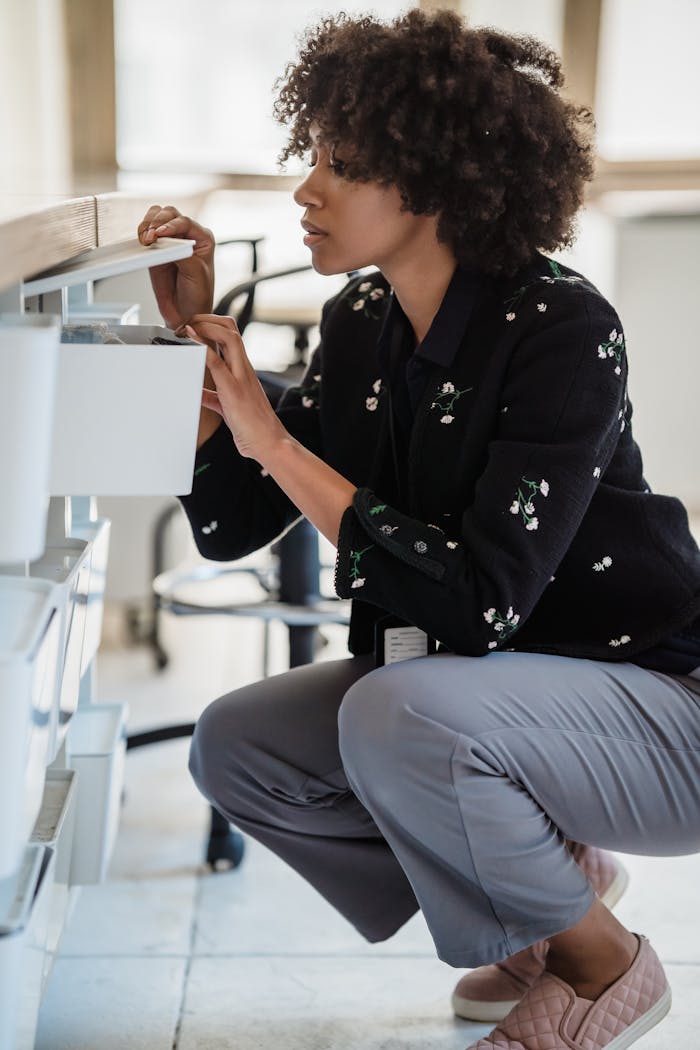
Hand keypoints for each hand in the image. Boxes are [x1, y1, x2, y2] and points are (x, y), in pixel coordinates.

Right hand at [137, 205, 214, 329]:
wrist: (185, 313)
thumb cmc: (198, 296)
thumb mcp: (196, 274)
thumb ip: (183, 256)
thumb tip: (168, 242)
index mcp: (203, 239)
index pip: (185, 222)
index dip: (171, 225)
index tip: (160, 234)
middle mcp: (187, 236)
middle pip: (169, 214)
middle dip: (157, 222)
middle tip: (151, 237)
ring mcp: (170, 241)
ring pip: (156, 217)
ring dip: (148, 224)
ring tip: (146, 239)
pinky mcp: (156, 249)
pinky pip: (146, 232)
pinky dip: (142, 232)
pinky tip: (143, 242)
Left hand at [184, 315, 287, 463]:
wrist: (268, 442)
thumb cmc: (252, 426)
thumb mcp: (227, 407)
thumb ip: (212, 396)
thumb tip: (197, 391)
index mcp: (242, 370)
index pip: (230, 335)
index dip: (210, 324)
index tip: (190, 328)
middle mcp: (243, 368)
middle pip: (230, 328)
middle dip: (206, 318)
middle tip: (186, 324)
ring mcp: (240, 377)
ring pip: (228, 337)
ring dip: (204, 326)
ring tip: (186, 329)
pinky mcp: (234, 390)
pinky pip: (217, 363)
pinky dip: (202, 348)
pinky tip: (190, 340)